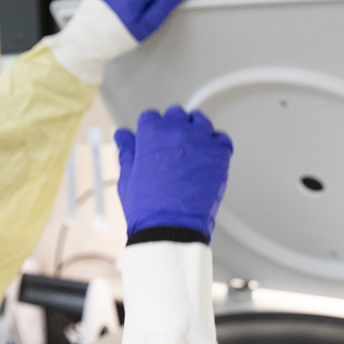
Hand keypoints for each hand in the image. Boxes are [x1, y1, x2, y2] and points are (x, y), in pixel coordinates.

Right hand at [114, 107, 231, 239]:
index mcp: (151, 132)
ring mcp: (200, 140)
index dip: (152, 131)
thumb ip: (126, 150)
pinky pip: (221, 139)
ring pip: (200, 123)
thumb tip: (122, 133)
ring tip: (192, 154)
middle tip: (174, 150)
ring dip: (196, 133)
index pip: (151, 117)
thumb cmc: (146, 208)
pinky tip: (209, 160)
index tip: (155, 144)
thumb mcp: (127, 177)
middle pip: (177, 115)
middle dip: (174, 128)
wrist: (171, 228)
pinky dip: (216, 146)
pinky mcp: (219, 153)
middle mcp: (176, 130)